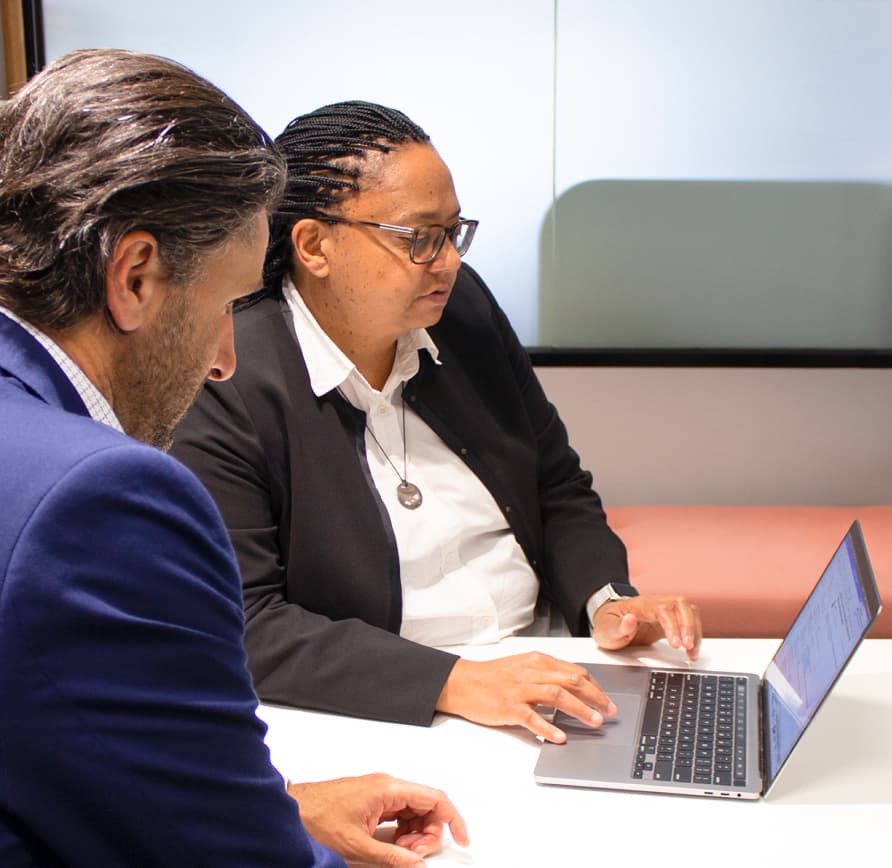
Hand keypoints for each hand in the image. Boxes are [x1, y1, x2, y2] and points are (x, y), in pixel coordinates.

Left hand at [287, 773, 468, 865]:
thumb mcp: (357, 846)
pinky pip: (399, 814)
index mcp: (388, 788)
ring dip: (415, 834)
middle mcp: (387, 785)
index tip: (462, 838)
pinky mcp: (372, 800)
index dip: (453, 818)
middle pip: (427, 805)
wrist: (291, 810)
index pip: (434, 797)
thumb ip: (392, 856)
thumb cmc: (316, 818)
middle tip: (414, 855)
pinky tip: (392, 845)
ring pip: (414, 811)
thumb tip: (417, 864)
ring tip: (400, 852)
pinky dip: (402, 831)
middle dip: (429, 833)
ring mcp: (380, 791)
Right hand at [436, 652, 616, 743]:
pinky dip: (548, 727)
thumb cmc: (493, 677)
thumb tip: (574, 688)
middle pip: (571, 681)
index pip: (574, 671)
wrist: (463, 682)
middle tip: (610, 711)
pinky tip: (560, 737)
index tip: (606, 699)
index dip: (595, 686)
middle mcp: (531, 672)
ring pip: (557, 695)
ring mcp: (520, 689)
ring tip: (595, 721)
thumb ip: (546, 674)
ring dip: (580, 709)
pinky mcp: (508, 706)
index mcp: (537, 661)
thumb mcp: (523, 667)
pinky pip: (532, 717)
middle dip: (595, 697)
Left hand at [592, 594, 701, 660]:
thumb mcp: (606, 630)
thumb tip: (630, 619)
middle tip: (688, 647)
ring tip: (692, 652)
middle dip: (688, 626)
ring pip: (688, 611)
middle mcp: (654, 604)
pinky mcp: (669, 621)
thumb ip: (617, 627)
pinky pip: (688, 622)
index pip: (662, 609)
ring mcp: (663, 611)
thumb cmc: (607, 625)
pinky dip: (694, 635)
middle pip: (680, 604)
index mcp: (639, 605)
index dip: (672, 625)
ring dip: (694, 631)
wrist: (608, 623)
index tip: (675, 643)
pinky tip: (692, 650)